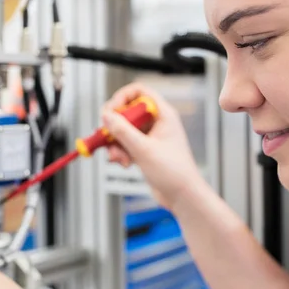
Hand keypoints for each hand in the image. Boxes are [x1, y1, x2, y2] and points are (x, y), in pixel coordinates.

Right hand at [102, 82, 203, 209]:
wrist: (183, 197)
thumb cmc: (173, 172)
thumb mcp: (143, 150)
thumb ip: (123, 131)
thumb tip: (106, 116)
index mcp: (163, 114)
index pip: (139, 91)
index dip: (122, 97)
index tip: (109, 112)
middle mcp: (157, 122)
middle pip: (127, 111)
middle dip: (114, 126)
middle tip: (105, 136)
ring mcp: (150, 137)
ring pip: (123, 130)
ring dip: (115, 143)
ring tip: (117, 158)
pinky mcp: (145, 150)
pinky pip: (125, 143)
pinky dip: (120, 152)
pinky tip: (123, 163)